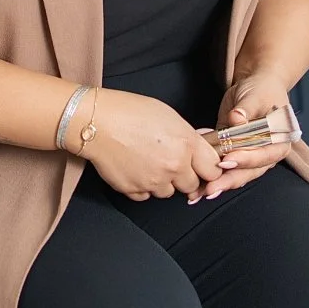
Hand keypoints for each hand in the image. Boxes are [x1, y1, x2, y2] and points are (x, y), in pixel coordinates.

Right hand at [76, 88, 224, 201]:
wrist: (95, 121)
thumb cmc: (129, 111)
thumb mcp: (169, 115)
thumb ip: (188, 137)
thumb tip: (199, 150)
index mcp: (186, 144)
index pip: (213, 169)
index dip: (208, 168)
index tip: (203, 167)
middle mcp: (174, 166)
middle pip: (191, 185)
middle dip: (184, 176)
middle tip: (171, 161)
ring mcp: (154, 181)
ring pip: (168, 192)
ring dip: (163, 181)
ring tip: (148, 161)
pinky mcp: (134, 190)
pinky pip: (146, 195)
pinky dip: (143, 186)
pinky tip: (135, 167)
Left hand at [196, 73, 294, 201]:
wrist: (256, 86)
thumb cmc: (262, 90)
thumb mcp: (256, 95)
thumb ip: (247, 108)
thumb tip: (237, 119)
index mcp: (279, 141)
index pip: (264, 155)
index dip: (246, 159)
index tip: (228, 160)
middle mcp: (266, 153)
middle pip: (249, 172)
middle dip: (229, 180)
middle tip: (210, 188)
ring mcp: (250, 156)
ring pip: (236, 174)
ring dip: (218, 183)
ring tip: (200, 192)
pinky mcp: (234, 153)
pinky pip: (224, 167)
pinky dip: (211, 174)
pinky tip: (197, 182)